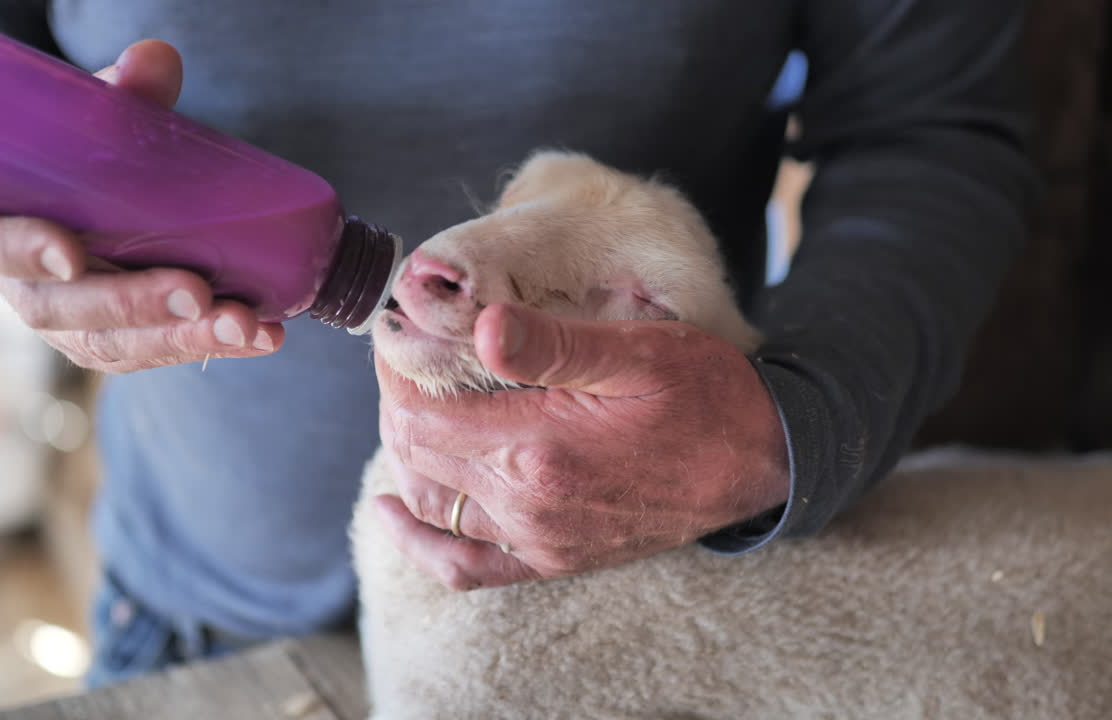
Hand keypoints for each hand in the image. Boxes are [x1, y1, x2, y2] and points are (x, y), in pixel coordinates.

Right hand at [0, 40, 282, 371]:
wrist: (78, 198)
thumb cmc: (70, 155)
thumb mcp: (83, 119)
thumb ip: (115, 94)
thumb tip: (156, 61)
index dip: (19, 251)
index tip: (71, 253)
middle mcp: (20, 284)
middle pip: (61, 310)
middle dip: (132, 305)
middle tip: (194, 293)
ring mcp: (68, 321)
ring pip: (115, 344)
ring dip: (184, 338)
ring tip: (243, 323)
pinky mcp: (116, 339)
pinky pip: (158, 351)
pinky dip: (213, 344)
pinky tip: (262, 336)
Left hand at [374, 303, 789, 590]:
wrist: (762, 462)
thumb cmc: (705, 394)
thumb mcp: (637, 351)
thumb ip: (552, 344)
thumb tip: (478, 325)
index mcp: (540, 447)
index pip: (421, 410)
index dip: (396, 368)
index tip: (399, 333)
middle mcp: (528, 504)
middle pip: (416, 453)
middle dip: (396, 401)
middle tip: (404, 358)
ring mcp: (538, 540)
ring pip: (431, 502)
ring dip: (404, 454)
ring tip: (406, 405)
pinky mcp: (553, 560)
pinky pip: (465, 567)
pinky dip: (422, 543)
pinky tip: (397, 514)